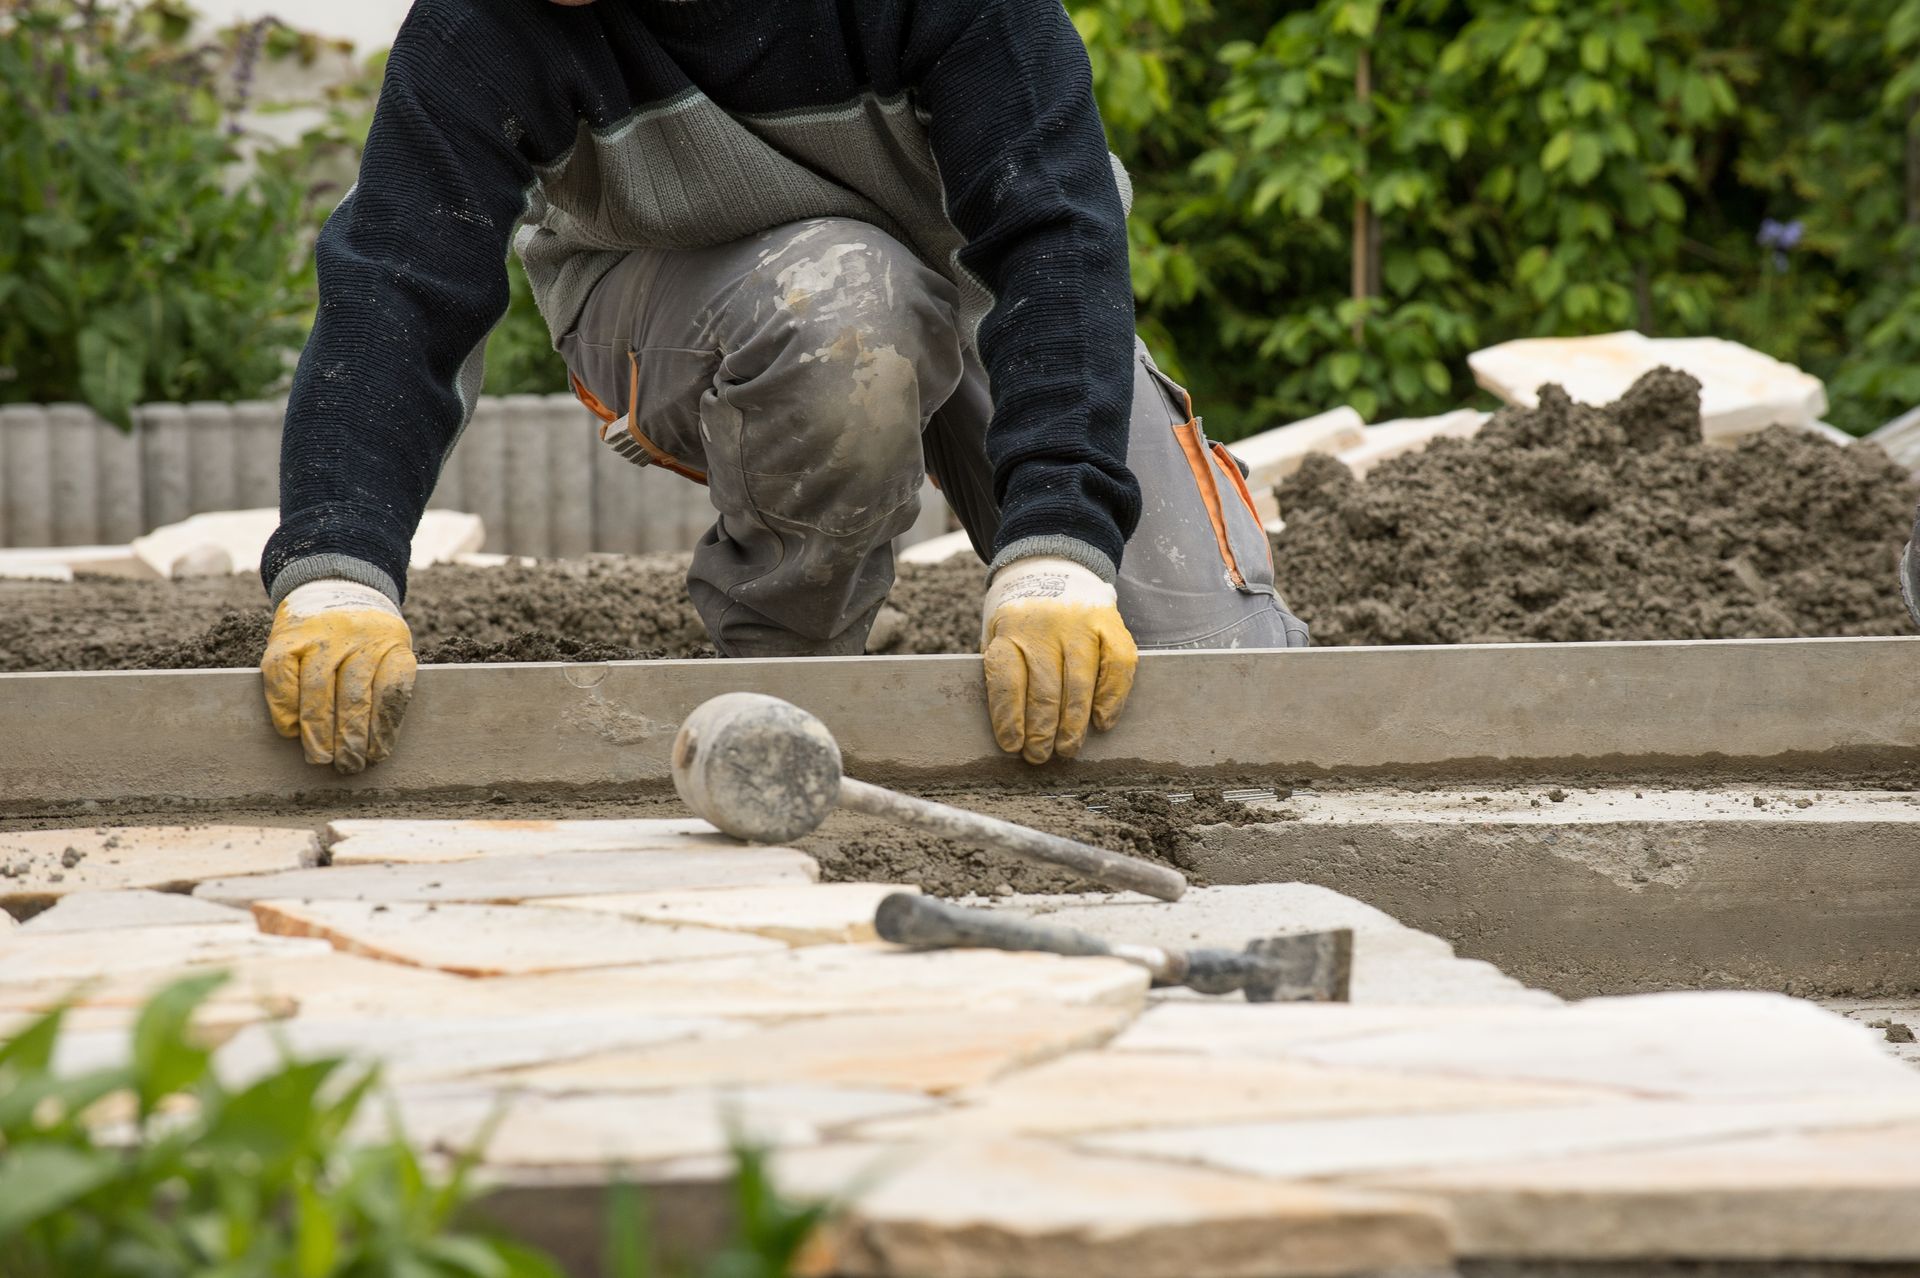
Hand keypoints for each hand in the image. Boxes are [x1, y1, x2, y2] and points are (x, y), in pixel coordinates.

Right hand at [262, 579, 417, 773]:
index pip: (392, 688)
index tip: (377, 754)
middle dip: (351, 738)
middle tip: (348, 765)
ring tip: (321, 757)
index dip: (384, 726)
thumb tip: (372, 746)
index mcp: (391, 641)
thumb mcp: (390, 650)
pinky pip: (282, 678)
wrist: (334, 585)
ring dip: (318, 731)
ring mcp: (319, 636)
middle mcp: (357, 636)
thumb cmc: (366, 637)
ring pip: (319, 690)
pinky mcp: (285, 639)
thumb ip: (384, 688)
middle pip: (355, 695)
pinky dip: (286, 709)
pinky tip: (292, 731)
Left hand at [980, 556, 1137, 763]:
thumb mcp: (998, 637)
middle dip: (1041, 730)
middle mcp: (1044, 626)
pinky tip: (1102, 721)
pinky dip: (1111, 698)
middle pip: (1044, 688)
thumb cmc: (1022, 623)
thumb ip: (1004, 675)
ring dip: (1073, 723)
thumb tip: (1013, 732)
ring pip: (1079, 682)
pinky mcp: (1110, 623)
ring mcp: (1079, 623)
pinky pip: (1116, 666)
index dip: (1010, 716)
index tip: (1012, 745)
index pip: (1007, 679)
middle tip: (1040, 755)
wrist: (1051, 568)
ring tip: (1067, 748)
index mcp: (1009, 630)